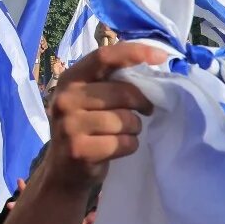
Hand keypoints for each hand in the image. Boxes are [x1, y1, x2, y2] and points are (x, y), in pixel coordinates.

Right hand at [43, 42, 167, 189]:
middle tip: (146, 110)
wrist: (64, 170)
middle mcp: (65, 98)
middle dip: (142, 103)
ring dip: (134, 128)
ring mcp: (69, 125)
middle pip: (122, 92)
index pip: (104, 56)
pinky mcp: (79, 150)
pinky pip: (123, 143)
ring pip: (125, 120)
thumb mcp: (89, 98)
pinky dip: (129, 146)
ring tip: (124, 132)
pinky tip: (117, 148)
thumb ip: (111, 81)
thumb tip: (154, 64)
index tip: (161, 56)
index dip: (134, 53)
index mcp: (70, 78)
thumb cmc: (86, 127)